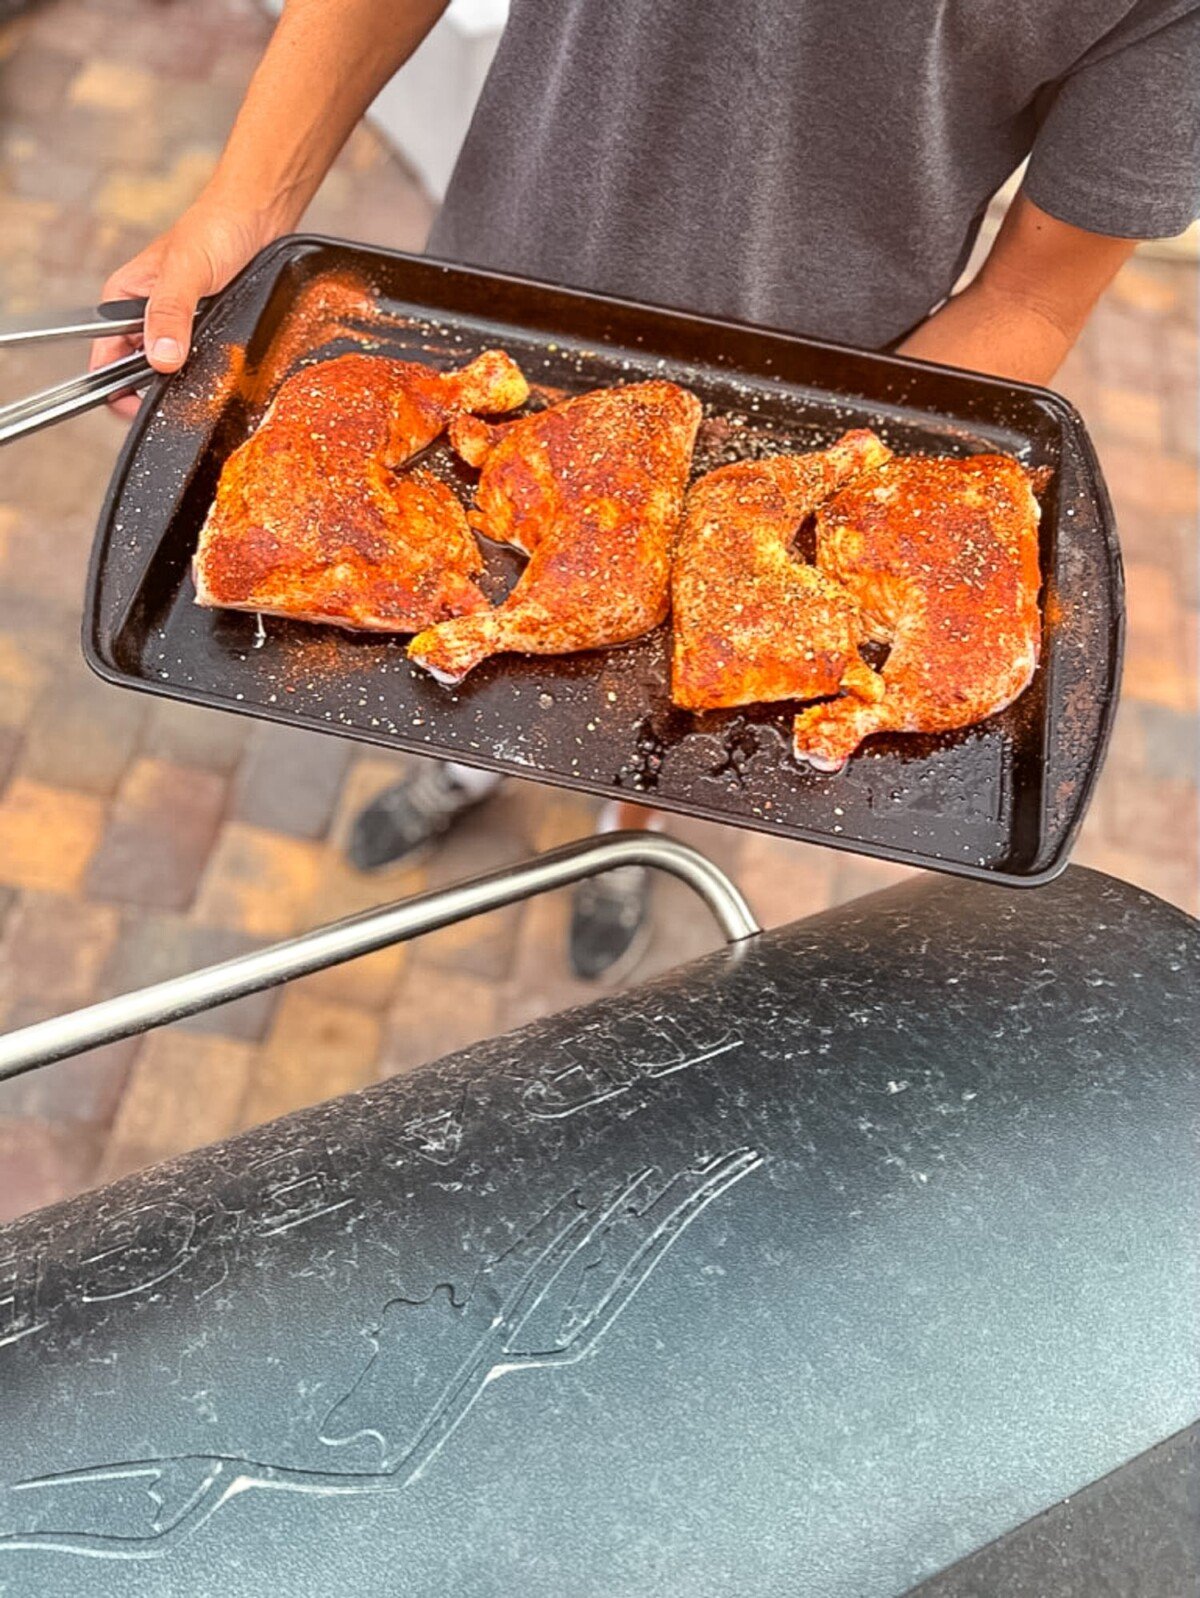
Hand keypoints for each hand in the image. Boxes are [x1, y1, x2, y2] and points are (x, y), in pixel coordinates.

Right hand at [90, 198, 278, 417]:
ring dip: (186, 378)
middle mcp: (144, 314)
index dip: (120, 391)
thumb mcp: (188, 271)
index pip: (105, 360)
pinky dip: (208, 366)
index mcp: (123, 299)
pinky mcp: (202, 327)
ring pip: (170, 369)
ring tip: (207, 374)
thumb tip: (161, 359)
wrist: (257, 214)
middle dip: (158, 389)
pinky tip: (223, 362)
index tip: (145, 408)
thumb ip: (171, 313)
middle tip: (186, 395)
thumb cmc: (216, 227)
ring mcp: (175, 323)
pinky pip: (198, 359)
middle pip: (138, 372)